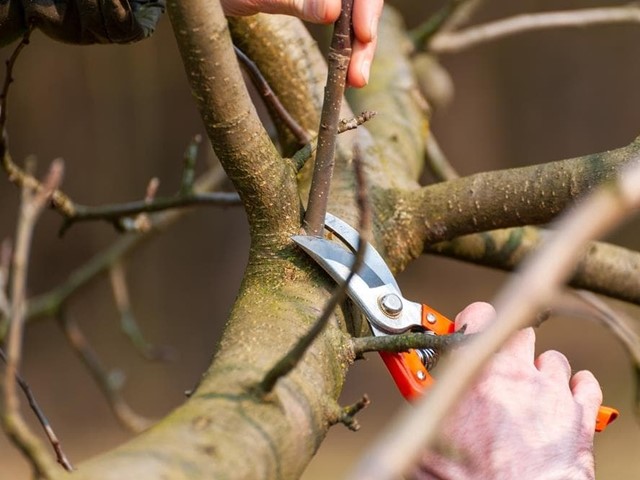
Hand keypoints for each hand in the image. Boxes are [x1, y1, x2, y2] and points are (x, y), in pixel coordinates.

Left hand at [220, 0, 382, 86]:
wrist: (203, 2)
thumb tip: (331, 13)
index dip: (367, 8)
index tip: (363, 35)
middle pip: (360, 2)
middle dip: (362, 38)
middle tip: (358, 75)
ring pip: (352, 17)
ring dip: (356, 49)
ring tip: (355, 79)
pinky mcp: (315, 4)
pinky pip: (340, 24)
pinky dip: (344, 48)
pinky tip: (345, 69)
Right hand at [411, 302, 601, 479]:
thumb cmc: (466, 476)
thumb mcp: (429, 432)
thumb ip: (427, 400)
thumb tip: (417, 391)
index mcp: (475, 371)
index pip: (478, 316)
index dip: (473, 321)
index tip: (468, 330)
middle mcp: (516, 373)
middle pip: (518, 333)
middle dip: (508, 348)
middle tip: (497, 370)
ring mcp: (551, 392)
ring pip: (552, 359)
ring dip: (541, 372)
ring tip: (528, 394)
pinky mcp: (580, 416)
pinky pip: (585, 384)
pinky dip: (576, 389)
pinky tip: (563, 401)